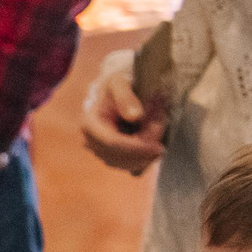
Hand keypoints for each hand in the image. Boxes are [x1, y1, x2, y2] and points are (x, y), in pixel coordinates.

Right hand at [80, 56, 166, 174]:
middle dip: (145, 149)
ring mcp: (101, 153)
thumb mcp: (120, 83)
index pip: (112, 143)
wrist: (116, 93)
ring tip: (157, 129)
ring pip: (128, 165)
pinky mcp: (114, 159)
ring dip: (148, 152)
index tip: (160, 147)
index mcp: (89, 124)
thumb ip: (126, 97)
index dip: (137, 148)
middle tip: (162, 128)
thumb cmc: (117, 86)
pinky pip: (132, 168)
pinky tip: (153, 144)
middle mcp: (91, 142)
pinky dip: (147, 159)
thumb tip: (135, 116)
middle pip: (121, 157)